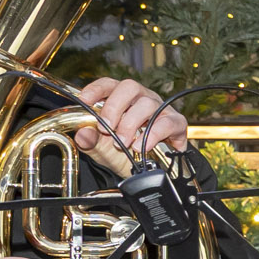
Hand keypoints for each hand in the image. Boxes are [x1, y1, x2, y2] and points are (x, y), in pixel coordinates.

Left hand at [73, 78, 189, 162]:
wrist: (148, 174)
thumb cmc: (125, 154)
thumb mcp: (102, 149)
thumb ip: (90, 140)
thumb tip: (82, 132)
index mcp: (122, 99)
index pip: (109, 84)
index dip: (96, 89)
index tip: (85, 100)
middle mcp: (142, 99)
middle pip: (130, 87)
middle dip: (114, 106)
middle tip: (105, 126)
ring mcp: (160, 109)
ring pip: (147, 104)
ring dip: (131, 123)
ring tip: (122, 143)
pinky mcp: (176, 123)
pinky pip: (167, 122)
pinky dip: (153, 134)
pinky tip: (141, 146)